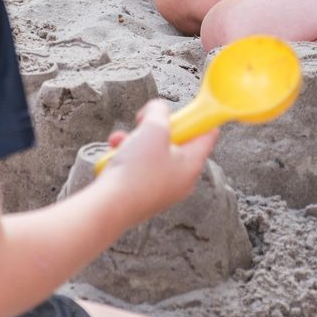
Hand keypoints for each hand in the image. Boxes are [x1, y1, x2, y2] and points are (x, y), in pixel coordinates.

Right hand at [101, 100, 217, 218]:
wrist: (109, 207)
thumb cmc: (137, 170)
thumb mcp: (153, 128)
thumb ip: (159, 111)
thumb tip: (158, 110)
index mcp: (193, 164)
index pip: (207, 134)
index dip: (196, 117)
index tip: (180, 110)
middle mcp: (182, 179)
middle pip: (178, 141)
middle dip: (156, 127)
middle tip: (144, 123)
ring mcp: (163, 189)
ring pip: (154, 152)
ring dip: (136, 140)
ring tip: (121, 139)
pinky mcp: (144, 195)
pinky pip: (140, 167)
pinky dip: (127, 156)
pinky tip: (113, 154)